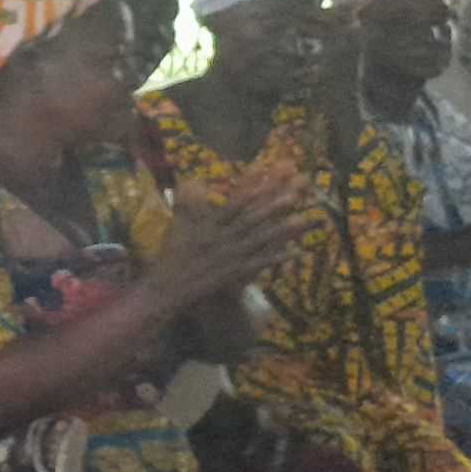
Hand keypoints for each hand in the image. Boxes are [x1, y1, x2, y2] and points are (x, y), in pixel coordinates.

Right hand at [161, 174, 307, 300]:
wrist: (168, 290)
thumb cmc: (171, 258)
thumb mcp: (175, 228)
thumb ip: (185, 205)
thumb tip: (191, 182)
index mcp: (206, 227)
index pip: (231, 207)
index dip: (250, 194)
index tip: (268, 181)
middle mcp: (221, 240)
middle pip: (251, 221)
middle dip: (273, 207)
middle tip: (294, 195)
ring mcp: (229, 257)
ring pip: (260, 240)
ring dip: (282, 230)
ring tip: (303, 220)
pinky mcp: (235, 273)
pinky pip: (261, 264)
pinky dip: (278, 257)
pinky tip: (296, 251)